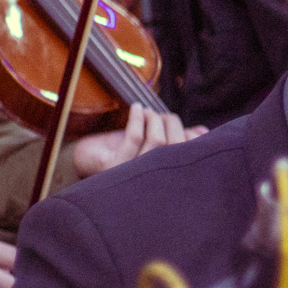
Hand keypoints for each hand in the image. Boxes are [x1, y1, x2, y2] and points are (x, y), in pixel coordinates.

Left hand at [72, 104, 202, 177]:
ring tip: (150, 112)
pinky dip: (139, 119)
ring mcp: (130, 174)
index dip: (193, 140)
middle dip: (172, 124)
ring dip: (156, 120)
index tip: (193, 129)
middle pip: (173, 146)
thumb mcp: (151, 145)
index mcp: (160, 178)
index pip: (185, 157)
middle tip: (163, 115)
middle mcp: (148, 180)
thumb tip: (203, 131)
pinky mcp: (112, 166)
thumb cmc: (122, 151)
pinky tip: (138, 108)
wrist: (84, 160)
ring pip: (157, 142)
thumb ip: (175, 139)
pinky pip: (133, 138)